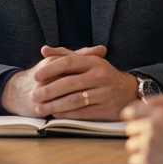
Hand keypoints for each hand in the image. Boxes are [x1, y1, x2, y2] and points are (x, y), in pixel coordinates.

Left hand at [3, 45, 137, 120]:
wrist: (128, 91)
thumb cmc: (102, 74)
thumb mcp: (88, 61)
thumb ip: (65, 55)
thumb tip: (44, 50)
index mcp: (94, 62)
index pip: (69, 62)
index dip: (51, 69)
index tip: (35, 75)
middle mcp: (100, 76)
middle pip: (69, 83)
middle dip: (49, 90)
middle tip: (34, 95)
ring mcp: (104, 93)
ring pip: (74, 100)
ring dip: (55, 105)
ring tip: (40, 108)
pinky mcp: (106, 109)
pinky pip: (82, 113)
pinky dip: (67, 114)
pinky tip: (55, 114)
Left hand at [122, 96, 162, 163]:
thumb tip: (148, 102)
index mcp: (160, 114)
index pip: (133, 110)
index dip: (132, 114)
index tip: (133, 118)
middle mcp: (150, 128)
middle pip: (131, 128)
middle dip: (138, 132)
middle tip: (152, 137)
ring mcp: (147, 146)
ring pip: (131, 145)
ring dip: (140, 147)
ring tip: (157, 151)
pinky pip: (134, 161)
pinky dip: (141, 162)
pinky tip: (155, 162)